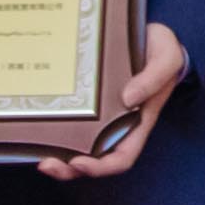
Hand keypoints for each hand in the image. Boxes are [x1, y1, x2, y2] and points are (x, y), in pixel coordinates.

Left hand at [38, 23, 189, 177]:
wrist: (151, 34)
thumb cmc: (162, 49)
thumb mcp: (166, 58)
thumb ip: (153, 78)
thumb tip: (128, 99)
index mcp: (139, 121)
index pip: (122, 157)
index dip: (102, 166)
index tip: (80, 162)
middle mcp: (118, 124)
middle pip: (95, 160)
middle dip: (70, 169)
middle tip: (47, 164)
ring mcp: (101, 114)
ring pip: (79, 147)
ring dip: (59, 158)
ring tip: (40, 158)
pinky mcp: (88, 101)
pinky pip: (70, 122)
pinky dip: (54, 133)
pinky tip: (38, 129)